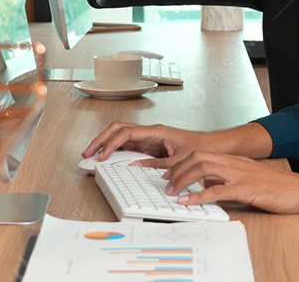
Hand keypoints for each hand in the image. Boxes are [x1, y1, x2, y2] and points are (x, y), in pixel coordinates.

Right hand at [82, 122, 208, 160]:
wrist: (211, 147)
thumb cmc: (199, 147)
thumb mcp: (179, 160)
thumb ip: (158, 164)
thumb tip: (136, 167)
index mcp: (156, 131)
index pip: (126, 133)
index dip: (111, 143)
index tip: (102, 155)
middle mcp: (149, 132)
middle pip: (118, 130)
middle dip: (100, 139)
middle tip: (88, 152)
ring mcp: (148, 138)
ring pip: (120, 135)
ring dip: (105, 143)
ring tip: (93, 155)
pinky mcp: (149, 146)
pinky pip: (127, 145)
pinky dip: (115, 150)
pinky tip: (108, 158)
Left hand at [159, 151, 298, 213]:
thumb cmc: (278, 188)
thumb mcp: (248, 180)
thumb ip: (228, 180)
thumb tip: (208, 187)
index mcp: (234, 160)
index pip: (200, 153)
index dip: (180, 161)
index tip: (166, 171)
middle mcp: (234, 163)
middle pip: (197, 156)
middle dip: (176, 168)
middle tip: (164, 181)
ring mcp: (240, 174)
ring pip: (203, 168)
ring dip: (183, 179)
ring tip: (171, 190)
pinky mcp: (246, 188)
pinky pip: (217, 190)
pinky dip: (198, 196)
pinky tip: (188, 201)